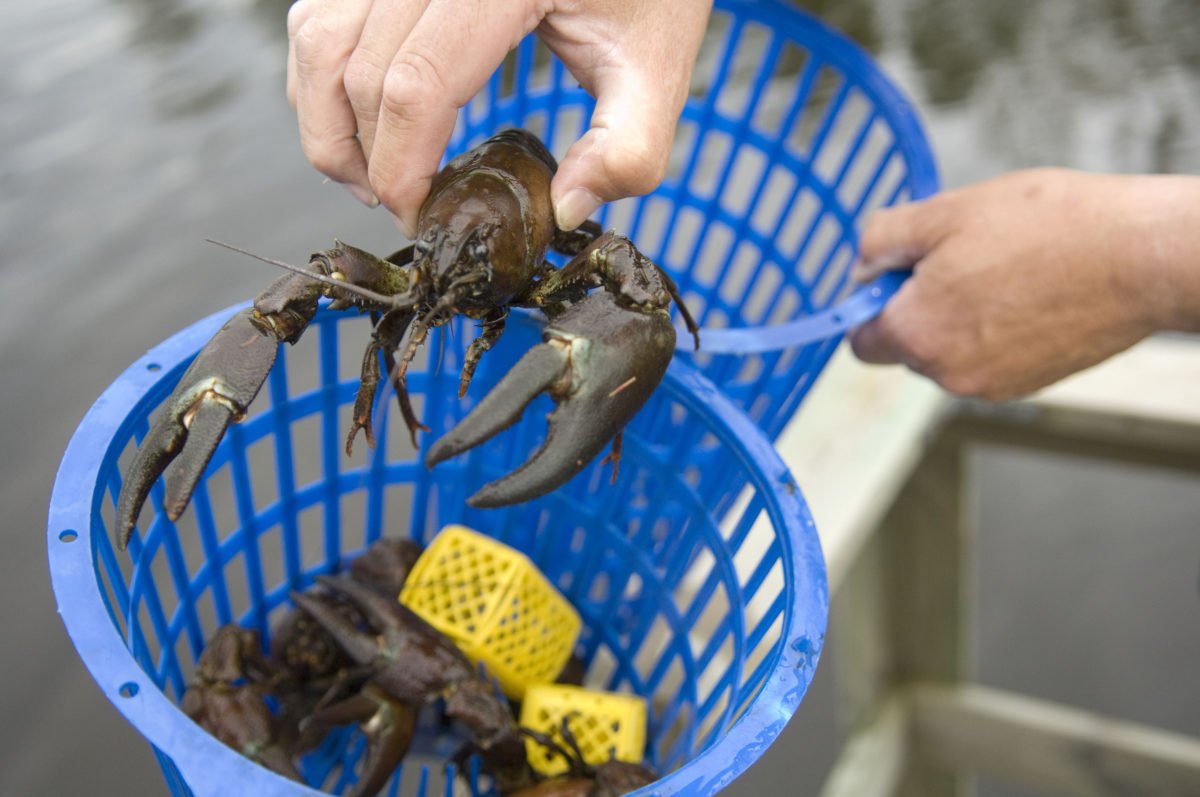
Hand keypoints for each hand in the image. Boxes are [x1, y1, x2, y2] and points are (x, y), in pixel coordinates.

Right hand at [286, 0, 711, 235]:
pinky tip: (362, 120)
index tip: (419, 217)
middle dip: (366, 159)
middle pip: (358, 69)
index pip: (418, 84)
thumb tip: (561, 212)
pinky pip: (320, 14)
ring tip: (371, 176)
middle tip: (402, 208)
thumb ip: (628, 149)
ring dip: (329, 121)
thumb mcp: (656, 65)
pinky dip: (323, 75)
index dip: (403, 167)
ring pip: (318, 37)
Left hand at [849, 169, 1199, 400]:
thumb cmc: (1050, 228)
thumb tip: (862, 264)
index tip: (896, 272)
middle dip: (920, 305)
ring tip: (1006, 268)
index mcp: (917, 334)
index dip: (872, 302)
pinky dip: (997, 330)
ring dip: (961, 316)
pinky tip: (1030, 291)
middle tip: (962, 255)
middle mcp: (948, 373)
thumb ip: (883, 240)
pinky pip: (989, 358)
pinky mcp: (1029, 384)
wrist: (1141, 257)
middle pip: (907, 345)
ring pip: (950, 351)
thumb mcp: (945, 212)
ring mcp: (991, 384)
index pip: (861, 340)